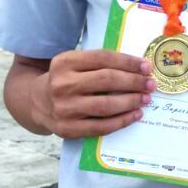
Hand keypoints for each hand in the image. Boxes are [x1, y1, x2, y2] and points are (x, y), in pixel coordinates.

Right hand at [37, 49, 155, 138]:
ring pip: (106, 105)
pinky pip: (101, 126)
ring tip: (146, 99)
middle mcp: (62, 84)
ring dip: (131, 101)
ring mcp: (64, 108)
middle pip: (107, 80)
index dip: (128, 62)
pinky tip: (135, 114)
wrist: (36, 101)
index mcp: (65, 62)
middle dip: (134, 82)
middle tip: (150, 84)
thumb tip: (138, 68)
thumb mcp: (74, 63)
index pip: (103, 58)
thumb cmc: (65, 79)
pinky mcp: (68, 129)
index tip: (146, 66)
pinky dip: (122, 120)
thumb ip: (99, 63)